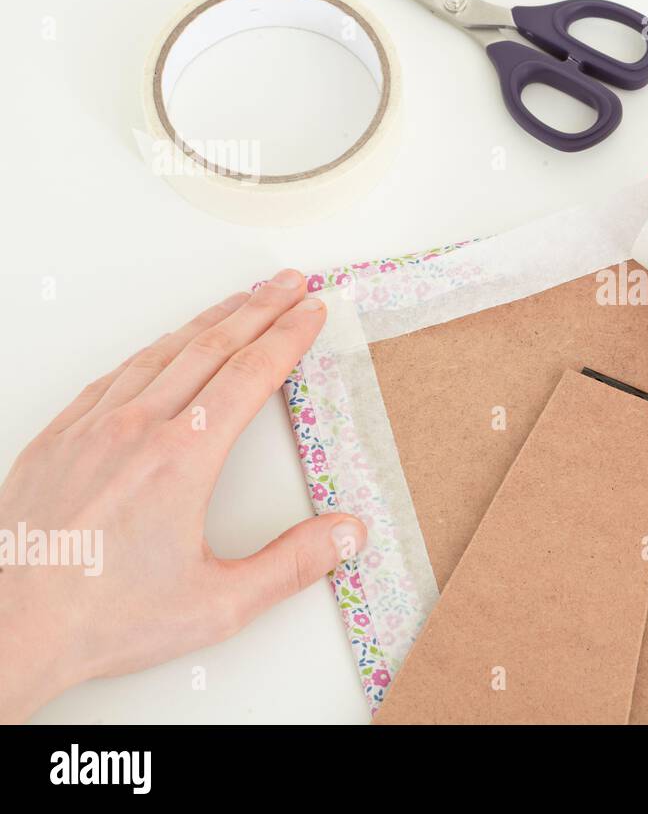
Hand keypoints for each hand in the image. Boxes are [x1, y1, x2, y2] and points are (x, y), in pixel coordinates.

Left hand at [0, 269, 365, 722]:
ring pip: (160, 352)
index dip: (288, 337)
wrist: (9, 630)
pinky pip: (112, 376)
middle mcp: (136, 429)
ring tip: (239, 300)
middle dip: (259, 308)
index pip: (250, 375)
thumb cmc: (103, 618)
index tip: (312, 311)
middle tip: (290, 283)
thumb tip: (347, 534)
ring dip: (208, 320)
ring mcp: (91, 429)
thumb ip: (292, 565)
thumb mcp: (218, 604)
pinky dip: (151, 351)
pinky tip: (161, 348)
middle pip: (210, 347)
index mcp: (182, 458)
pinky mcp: (57, 440)